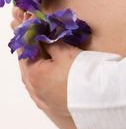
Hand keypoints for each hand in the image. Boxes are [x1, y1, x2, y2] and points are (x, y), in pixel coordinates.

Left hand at [11, 7, 125, 128]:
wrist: (100, 99)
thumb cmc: (82, 74)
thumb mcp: (66, 52)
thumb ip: (51, 42)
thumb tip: (43, 34)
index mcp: (34, 74)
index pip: (25, 50)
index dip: (25, 34)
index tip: (23, 22)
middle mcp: (34, 89)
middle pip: (26, 64)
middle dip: (27, 49)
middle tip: (28, 34)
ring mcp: (42, 99)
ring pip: (31, 78)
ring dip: (32, 64)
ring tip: (35, 52)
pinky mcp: (51, 105)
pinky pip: (38, 88)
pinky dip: (38, 77)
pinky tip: (42, 73)